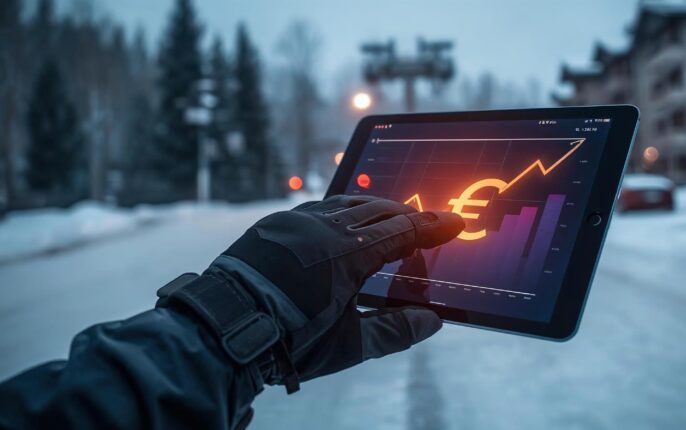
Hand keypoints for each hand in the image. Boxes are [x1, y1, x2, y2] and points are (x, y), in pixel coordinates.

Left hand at [214, 195, 463, 384]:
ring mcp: (296, 221)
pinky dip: (339, 210)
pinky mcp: (274, 224)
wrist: (225, 327)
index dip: (432, 227)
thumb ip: (395, 331)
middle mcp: (325, 228)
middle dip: (406, 214)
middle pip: (378, 210)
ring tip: (387, 215)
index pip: (402, 232)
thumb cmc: (289, 339)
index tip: (454, 222)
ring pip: (346, 203)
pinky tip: (340, 219)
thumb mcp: (349, 344)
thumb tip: (432, 321)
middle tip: (424, 220)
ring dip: (373, 208)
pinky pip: (316, 207)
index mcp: (349, 254)